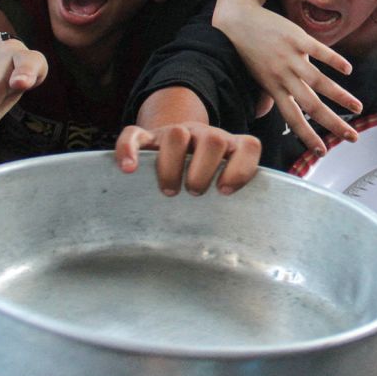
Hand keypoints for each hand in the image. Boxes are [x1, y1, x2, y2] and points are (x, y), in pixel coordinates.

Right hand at [114, 123, 260, 195]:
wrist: (176, 151)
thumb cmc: (202, 181)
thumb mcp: (219, 187)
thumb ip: (232, 202)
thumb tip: (231, 242)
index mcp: (230, 148)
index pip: (248, 146)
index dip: (241, 169)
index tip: (224, 192)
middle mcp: (205, 136)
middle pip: (213, 140)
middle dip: (204, 170)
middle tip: (194, 193)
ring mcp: (176, 133)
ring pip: (176, 134)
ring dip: (172, 165)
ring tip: (170, 191)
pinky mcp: (147, 137)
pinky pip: (134, 134)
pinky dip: (129, 149)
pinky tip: (128, 169)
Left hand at [212, 0, 360, 152]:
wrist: (237, 20)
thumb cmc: (246, 50)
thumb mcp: (255, 77)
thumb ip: (263, 96)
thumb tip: (260, 115)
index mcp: (274, 88)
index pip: (293, 118)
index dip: (308, 136)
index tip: (323, 151)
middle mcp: (283, 76)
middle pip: (311, 105)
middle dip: (333, 123)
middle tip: (351, 137)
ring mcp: (291, 57)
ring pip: (318, 81)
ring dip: (340, 96)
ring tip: (357, 107)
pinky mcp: (297, 38)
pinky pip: (318, 51)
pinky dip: (334, 60)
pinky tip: (347, 70)